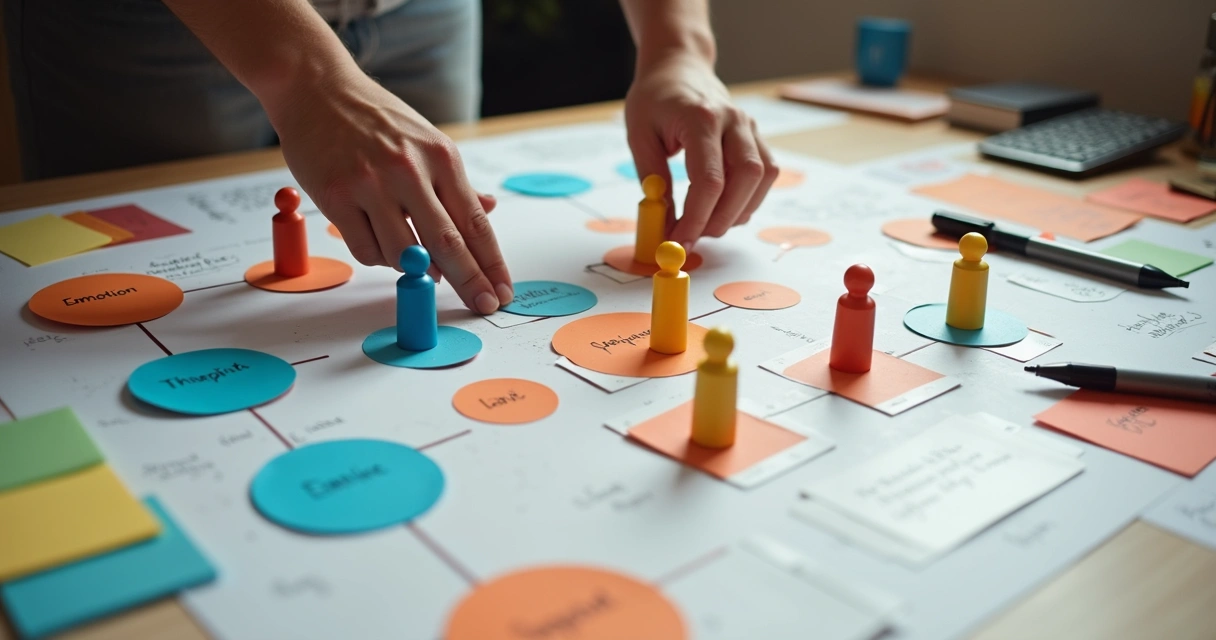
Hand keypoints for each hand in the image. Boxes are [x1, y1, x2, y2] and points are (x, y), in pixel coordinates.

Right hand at [267, 68, 512, 314]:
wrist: (317, 88)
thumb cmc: (376, 118)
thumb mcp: (427, 141)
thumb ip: (455, 182)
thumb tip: (488, 209)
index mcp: (441, 157)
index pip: (476, 223)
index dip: (492, 264)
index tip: (502, 292)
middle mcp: (409, 171)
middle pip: (449, 245)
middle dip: (470, 282)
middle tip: (483, 305)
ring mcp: (371, 184)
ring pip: (404, 255)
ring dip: (414, 268)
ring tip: (411, 253)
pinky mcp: (336, 197)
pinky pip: (367, 251)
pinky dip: (378, 257)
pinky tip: (378, 239)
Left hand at [624, 53, 777, 247]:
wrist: (678, 67)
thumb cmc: (654, 99)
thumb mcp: (639, 135)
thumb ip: (652, 179)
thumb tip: (663, 222)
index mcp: (700, 118)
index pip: (709, 179)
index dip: (696, 218)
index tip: (679, 241)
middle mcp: (733, 120)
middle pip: (745, 178)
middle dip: (721, 218)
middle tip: (695, 237)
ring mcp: (750, 127)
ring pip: (762, 177)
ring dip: (738, 210)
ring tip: (707, 223)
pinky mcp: (756, 136)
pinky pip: (766, 173)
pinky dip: (748, 198)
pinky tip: (724, 208)